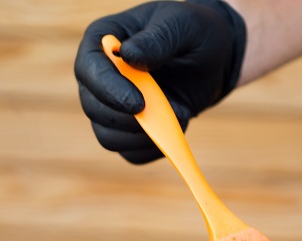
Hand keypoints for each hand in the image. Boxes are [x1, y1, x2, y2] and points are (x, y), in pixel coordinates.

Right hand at [74, 0, 246, 163]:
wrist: (212, 60)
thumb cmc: (194, 34)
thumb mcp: (183, 26)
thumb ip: (158, 39)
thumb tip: (129, 56)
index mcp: (103, 40)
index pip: (89, 70)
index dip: (109, 91)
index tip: (138, 104)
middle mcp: (99, 76)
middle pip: (94, 109)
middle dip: (128, 120)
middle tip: (164, 117)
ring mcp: (111, 106)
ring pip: (108, 137)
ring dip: (142, 138)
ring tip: (177, 118)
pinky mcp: (129, 130)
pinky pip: (131, 153)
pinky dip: (153, 150)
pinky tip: (175, 131)